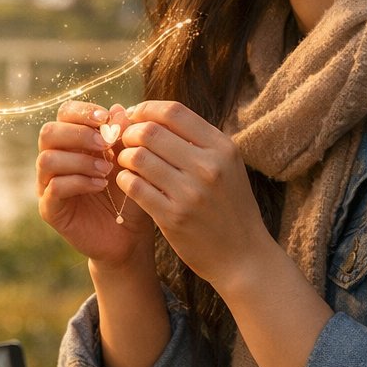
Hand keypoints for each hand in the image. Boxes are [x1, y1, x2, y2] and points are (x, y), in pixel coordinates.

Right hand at [37, 101, 153, 269]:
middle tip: (105, 145)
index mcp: (72, 142)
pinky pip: (54, 188)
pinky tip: (100, 186)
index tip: (106, 119)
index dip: (82, 112)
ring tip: (106, 170)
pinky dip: (78, 182)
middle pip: (48, 132)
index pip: (64, 114)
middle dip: (78, 134)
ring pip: (47, 159)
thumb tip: (119, 109)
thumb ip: (123, 136)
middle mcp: (54, 159)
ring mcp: (47, 184)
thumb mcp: (130, 161)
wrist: (130, 235)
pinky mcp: (49, 209)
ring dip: (79, 160)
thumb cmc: (129, 193)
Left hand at [113, 100, 271, 289]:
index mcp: (222, 148)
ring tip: (127, 163)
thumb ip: (195, 140)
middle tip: (125, 142)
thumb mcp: (226, 166)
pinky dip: (123, 180)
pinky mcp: (173, 217)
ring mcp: (191, 193)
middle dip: (129, 133)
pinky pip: (133, 186)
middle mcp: (208, 167)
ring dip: (124, 157)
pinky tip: (128, 182)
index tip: (134, 117)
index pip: (173, 111)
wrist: (243, 257)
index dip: (146, 109)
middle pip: (150, 131)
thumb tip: (150, 114)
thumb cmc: (229, 206)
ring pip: (137, 157)